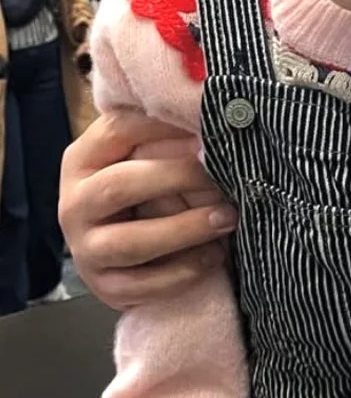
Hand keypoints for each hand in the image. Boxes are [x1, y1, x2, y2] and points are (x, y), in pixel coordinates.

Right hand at [60, 111, 234, 308]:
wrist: (119, 253)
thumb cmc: (142, 192)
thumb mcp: (143, 157)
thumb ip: (164, 136)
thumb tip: (217, 110)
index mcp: (82, 161)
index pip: (117, 130)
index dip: (164, 126)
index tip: (208, 126)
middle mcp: (75, 204)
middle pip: (121, 186)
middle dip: (178, 178)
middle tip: (224, 176)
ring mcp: (87, 250)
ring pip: (134, 242)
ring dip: (187, 229)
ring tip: (227, 217)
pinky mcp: (107, 287)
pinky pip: (146, 284)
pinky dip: (186, 270)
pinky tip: (214, 254)